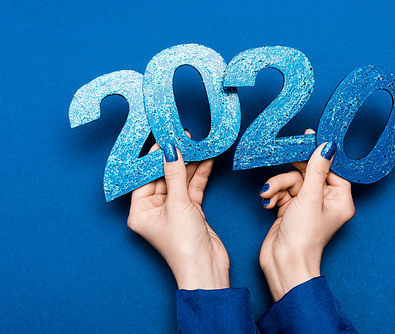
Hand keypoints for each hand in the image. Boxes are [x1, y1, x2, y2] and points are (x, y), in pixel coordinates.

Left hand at [127, 139, 228, 289]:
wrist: (206, 267)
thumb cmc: (183, 244)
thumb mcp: (178, 204)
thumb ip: (175, 174)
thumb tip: (171, 150)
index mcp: (140, 210)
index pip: (145, 176)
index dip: (154, 157)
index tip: (162, 137)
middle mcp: (154, 209)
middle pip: (163, 176)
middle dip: (174, 157)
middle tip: (183, 137)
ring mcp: (173, 209)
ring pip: (180, 180)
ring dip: (190, 164)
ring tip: (197, 144)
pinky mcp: (190, 210)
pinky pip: (192, 187)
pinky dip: (199, 174)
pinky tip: (206, 159)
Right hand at [259, 130, 354, 300]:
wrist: (283, 263)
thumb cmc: (303, 237)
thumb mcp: (309, 197)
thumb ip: (316, 169)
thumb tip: (327, 145)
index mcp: (339, 200)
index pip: (333, 169)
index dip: (321, 154)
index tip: (310, 138)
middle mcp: (324, 201)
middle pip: (310, 173)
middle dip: (293, 170)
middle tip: (283, 154)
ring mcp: (306, 206)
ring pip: (292, 181)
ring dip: (278, 185)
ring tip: (268, 194)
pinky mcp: (290, 210)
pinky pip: (282, 192)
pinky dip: (273, 194)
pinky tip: (267, 202)